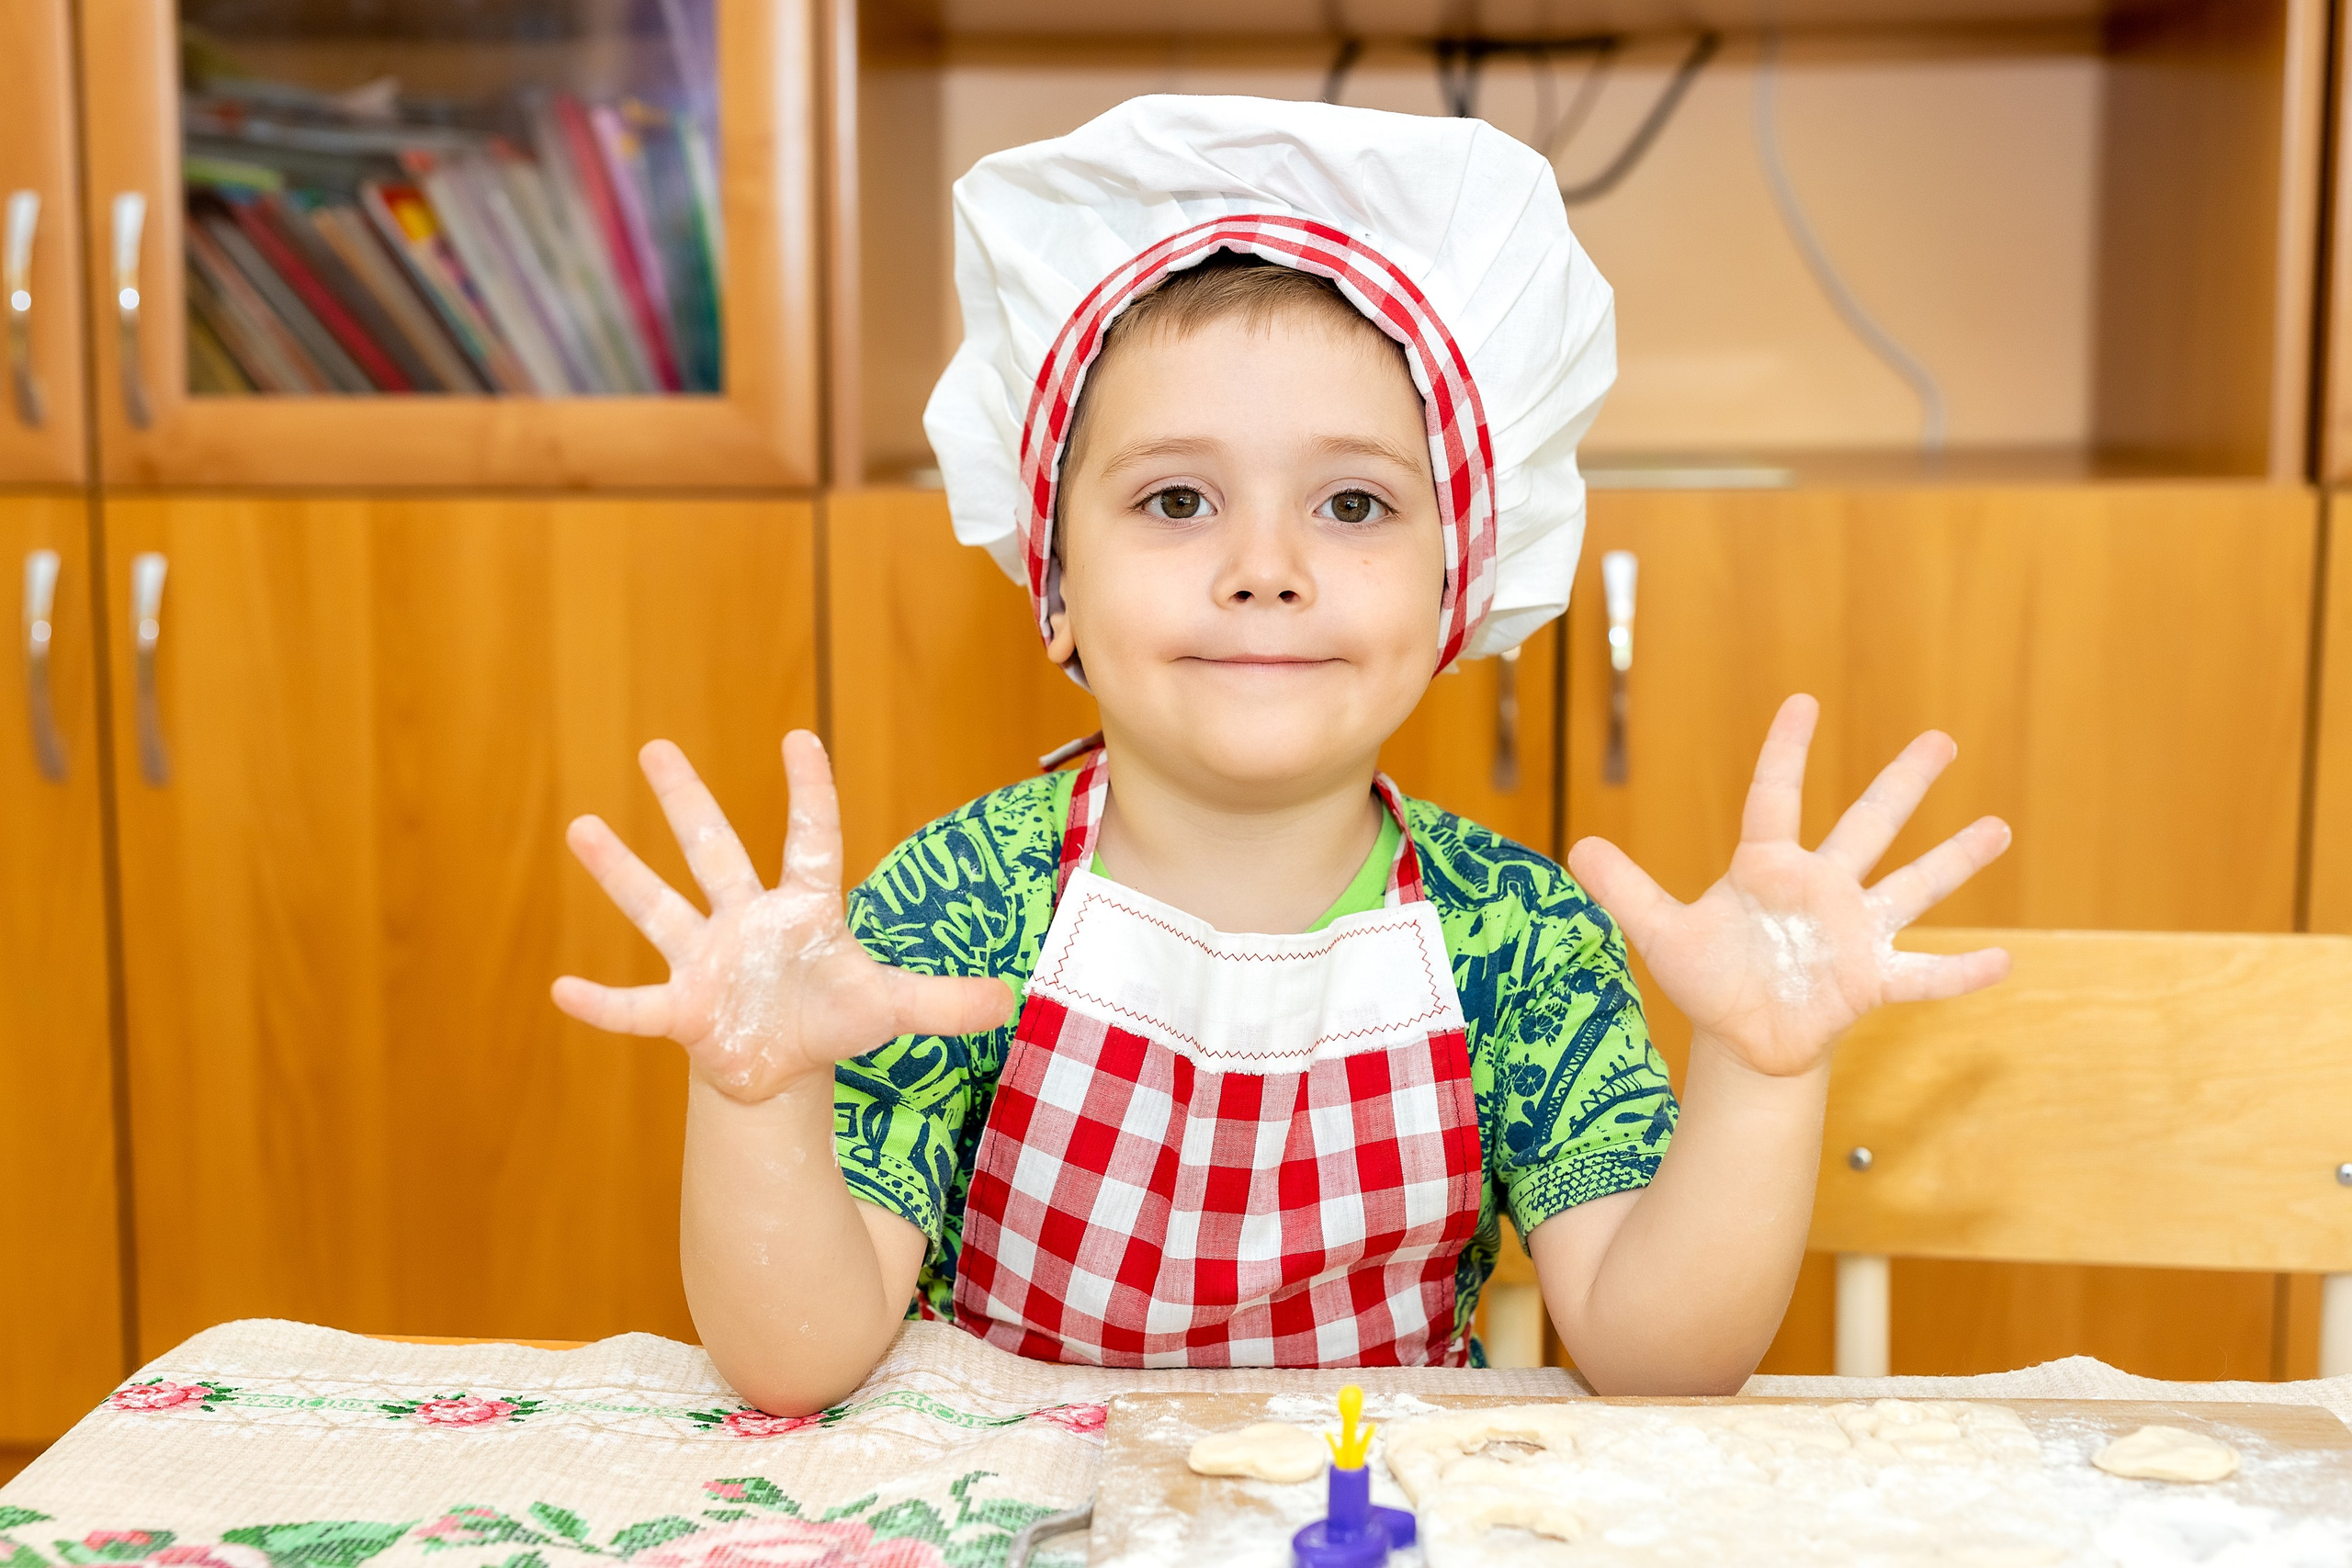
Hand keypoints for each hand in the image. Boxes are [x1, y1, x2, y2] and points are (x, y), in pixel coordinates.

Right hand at [552, 732, 1016, 1101]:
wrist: (780, 1067)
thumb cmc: (832, 1019)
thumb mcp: (890, 1010)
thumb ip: (943, 1002)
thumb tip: (1009, 999)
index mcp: (803, 908)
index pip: (812, 838)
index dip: (809, 792)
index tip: (799, 737)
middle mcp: (747, 920)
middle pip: (715, 850)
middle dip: (687, 802)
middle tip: (656, 748)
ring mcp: (708, 959)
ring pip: (661, 907)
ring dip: (622, 872)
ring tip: (582, 828)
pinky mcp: (683, 1008)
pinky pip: (636, 1004)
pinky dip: (603, 1003)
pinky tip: (563, 989)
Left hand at [1567, 695, 2011, 1079]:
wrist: (1744, 1039)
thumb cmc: (1710, 980)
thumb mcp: (1661, 934)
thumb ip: (1626, 890)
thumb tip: (1576, 847)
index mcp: (1768, 868)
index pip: (1776, 797)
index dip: (1785, 753)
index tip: (1801, 702)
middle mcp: (1822, 889)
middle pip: (1868, 825)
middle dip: (1901, 783)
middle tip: (1940, 740)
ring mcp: (1853, 933)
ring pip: (1911, 887)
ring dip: (1954, 861)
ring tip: (1999, 827)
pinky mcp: (1870, 981)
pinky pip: (1923, 974)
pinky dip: (1961, 972)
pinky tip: (2005, 962)